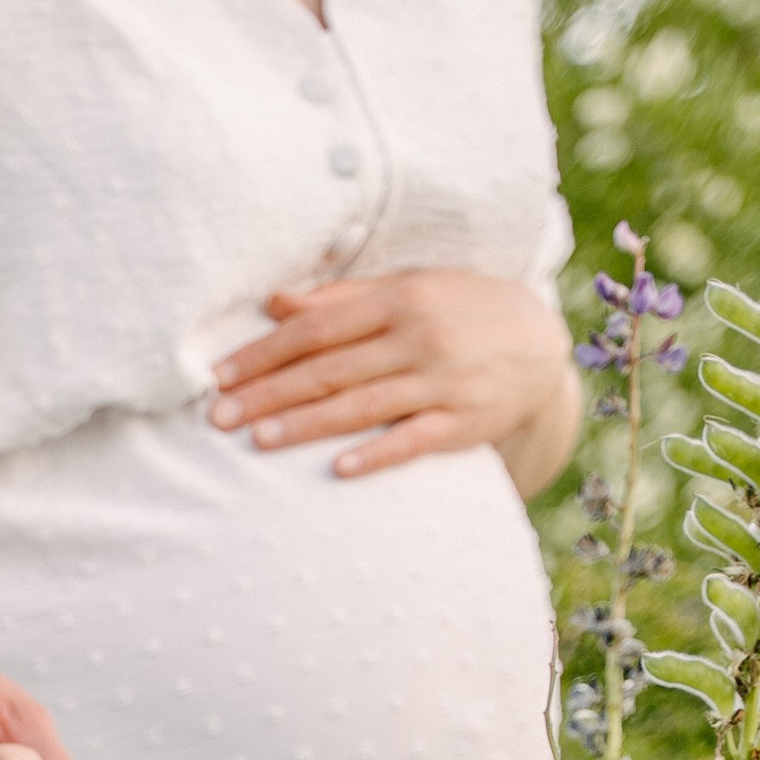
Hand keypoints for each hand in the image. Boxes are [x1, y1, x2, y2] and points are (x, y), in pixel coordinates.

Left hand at [209, 268, 577, 484]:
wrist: (540, 343)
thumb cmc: (458, 311)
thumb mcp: (408, 289)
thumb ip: (342, 298)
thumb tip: (275, 302)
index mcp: (399, 298)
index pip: (318, 327)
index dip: (265, 352)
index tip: (220, 376)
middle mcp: (419, 337)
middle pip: (330, 368)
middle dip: (270, 393)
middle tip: (219, 418)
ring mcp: (442, 381)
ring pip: (362, 405)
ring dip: (307, 424)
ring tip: (259, 440)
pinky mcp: (463, 423)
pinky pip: (412, 441)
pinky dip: (376, 454)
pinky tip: (339, 469)